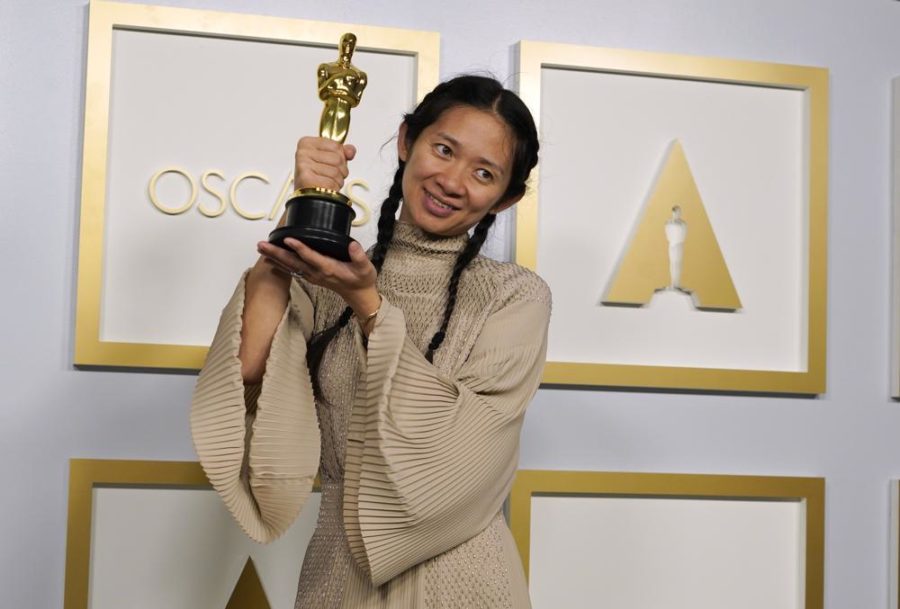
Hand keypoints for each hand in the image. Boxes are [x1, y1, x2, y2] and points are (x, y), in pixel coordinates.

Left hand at [257, 237, 379, 315]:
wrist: (358, 294)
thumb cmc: (362, 279)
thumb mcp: (366, 268)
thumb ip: (359, 257)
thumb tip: (353, 245)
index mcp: (329, 268)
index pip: (311, 257)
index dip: (299, 248)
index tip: (288, 239)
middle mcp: (317, 273)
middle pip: (294, 262)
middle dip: (277, 253)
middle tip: (262, 244)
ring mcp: (312, 276)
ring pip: (290, 266)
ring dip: (275, 257)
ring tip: (260, 249)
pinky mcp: (310, 276)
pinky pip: (292, 270)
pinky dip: (280, 264)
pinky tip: (270, 259)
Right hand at [294, 137, 356, 191]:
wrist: (306, 195)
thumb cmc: (315, 177)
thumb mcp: (328, 159)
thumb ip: (341, 152)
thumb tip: (350, 151)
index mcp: (307, 143)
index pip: (336, 145)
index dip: (341, 157)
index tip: (331, 163)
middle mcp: (303, 152)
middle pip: (338, 159)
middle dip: (341, 170)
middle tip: (329, 175)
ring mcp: (304, 165)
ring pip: (336, 172)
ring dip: (337, 181)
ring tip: (327, 182)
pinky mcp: (306, 178)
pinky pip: (331, 183)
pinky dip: (332, 188)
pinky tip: (325, 188)